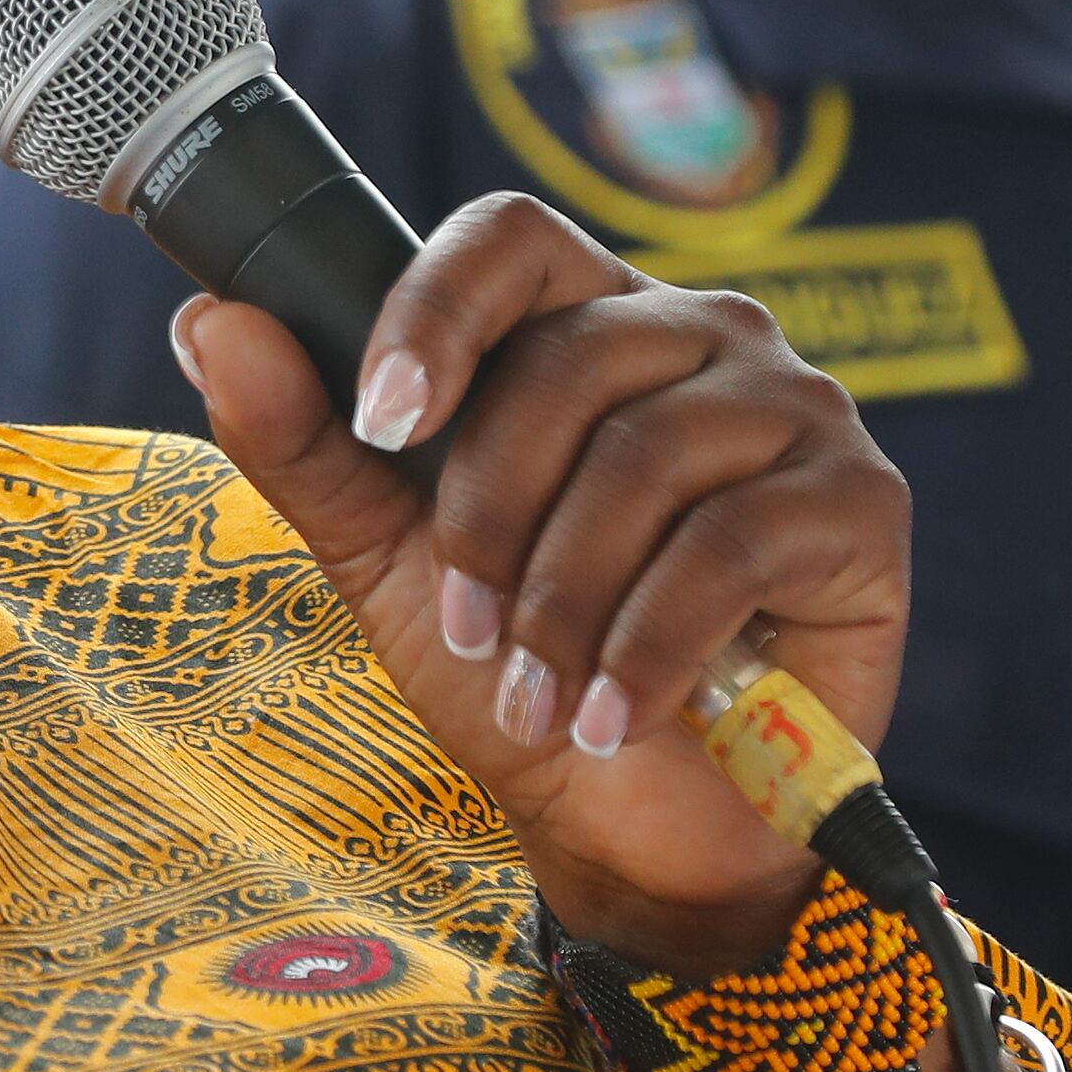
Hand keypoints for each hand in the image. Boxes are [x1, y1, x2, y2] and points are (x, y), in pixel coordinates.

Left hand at [177, 193, 912, 979]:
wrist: (645, 834)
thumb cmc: (525, 680)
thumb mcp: (391, 563)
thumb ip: (309, 444)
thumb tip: (209, 322)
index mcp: (587, 322)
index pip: (509, 236)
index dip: (435, 310)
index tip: (382, 421)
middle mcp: (701, 337)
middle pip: (568, 361)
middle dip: (489, 516)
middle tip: (465, 629)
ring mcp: (795, 407)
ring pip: (644, 457)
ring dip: (562, 602)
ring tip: (537, 694)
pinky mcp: (862, 501)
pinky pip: (732, 543)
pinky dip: (645, 649)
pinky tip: (610, 717)